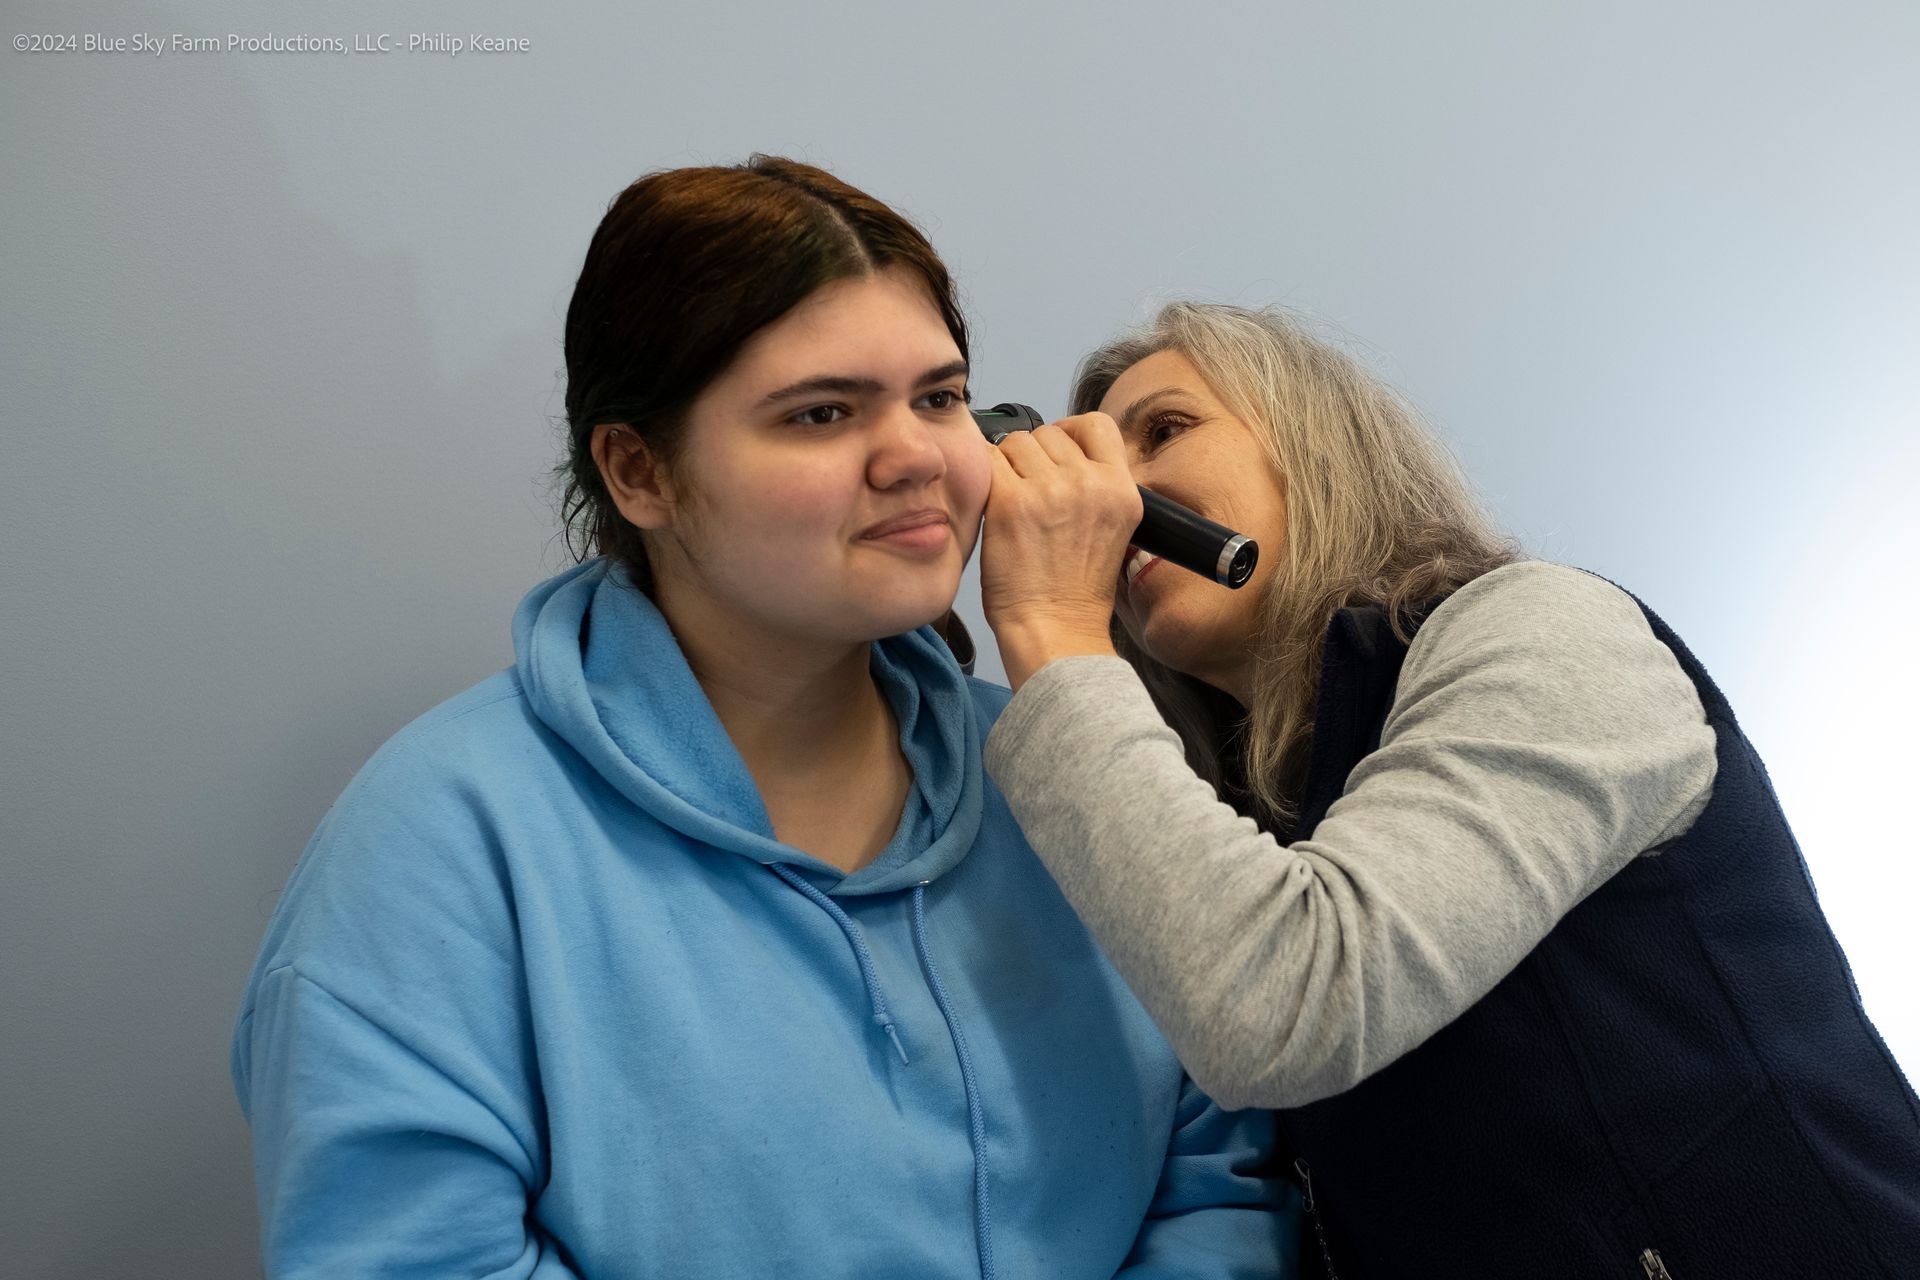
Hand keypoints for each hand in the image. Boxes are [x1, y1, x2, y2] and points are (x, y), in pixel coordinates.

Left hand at [981, 413, 1142, 689]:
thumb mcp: (1113, 532)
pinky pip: (988, 461)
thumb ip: (1095, 488)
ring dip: (1007, 467)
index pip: (1097, 425)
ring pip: (1016, 443)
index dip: (1071, 432)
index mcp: (1122, 489)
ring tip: (1012, 506)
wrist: (1056, 631)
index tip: (1057, 452)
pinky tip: (990, 505)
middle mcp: (1090, 483)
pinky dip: (984, 477)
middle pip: (1050, 433)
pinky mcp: (1011, 502)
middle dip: (1034, 457)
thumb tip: (1063, 454)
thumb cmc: (1075, 594)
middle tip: (1028, 495)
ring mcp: (1050, 490)